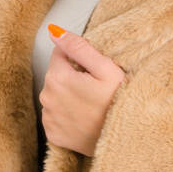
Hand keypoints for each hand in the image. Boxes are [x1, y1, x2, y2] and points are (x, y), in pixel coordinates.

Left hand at [39, 24, 125, 156]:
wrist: (125, 138)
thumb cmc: (119, 102)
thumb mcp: (105, 68)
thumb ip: (78, 47)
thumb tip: (55, 32)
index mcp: (57, 77)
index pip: (59, 54)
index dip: (78, 59)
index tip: (93, 72)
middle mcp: (47, 97)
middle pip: (56, 76)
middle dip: (72, 78)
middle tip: (95, 89)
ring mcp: (49, 118)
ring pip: (55, 96)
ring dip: (68, 96)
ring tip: (91, 105)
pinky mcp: (53, 135)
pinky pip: (56, 117)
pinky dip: (66, 116)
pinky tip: (83, 118)